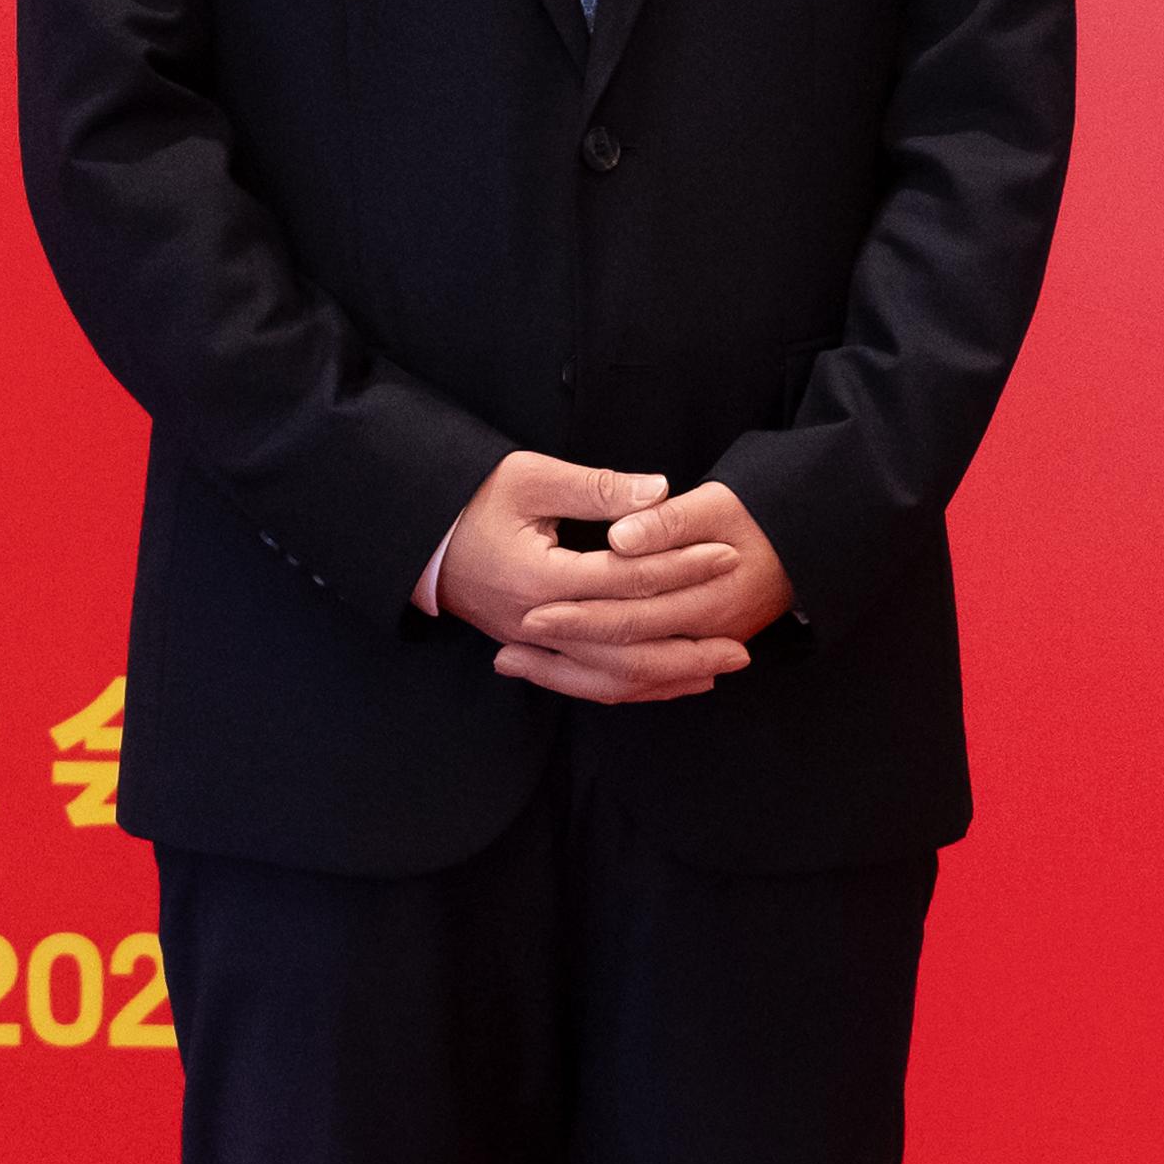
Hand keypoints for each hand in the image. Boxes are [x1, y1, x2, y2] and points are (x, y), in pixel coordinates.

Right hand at [434, 452, 756, 705]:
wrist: (419, 537)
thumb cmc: (473, 498)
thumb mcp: (531, 477)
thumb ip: (597, 488)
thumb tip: (659, 491)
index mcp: (541, 576)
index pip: (628, 579)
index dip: (681, 567)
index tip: (726, 556)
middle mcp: (539, 622)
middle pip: (626, 647)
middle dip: (688, 645)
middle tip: (744, 643)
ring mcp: (532, 644)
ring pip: (609, 677)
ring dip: (667, 676)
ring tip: (717, 668)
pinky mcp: (530, 650)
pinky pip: (587, 682)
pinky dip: (632, 685)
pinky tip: (667, 681)